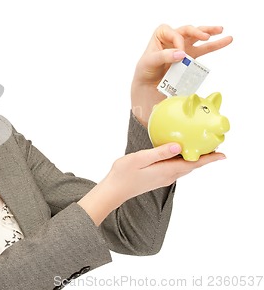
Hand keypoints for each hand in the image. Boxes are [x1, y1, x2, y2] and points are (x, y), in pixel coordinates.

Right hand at [78, 143, 224, 224]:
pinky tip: (179, 154)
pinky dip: (182, 161)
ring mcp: (163, 178)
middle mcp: (168, 176)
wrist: (114, 190)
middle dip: (204, 157)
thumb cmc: (123, 174)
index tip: (223, 155)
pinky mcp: (157, 178)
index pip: (193, 164)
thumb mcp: (140, 159)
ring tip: (201, 149)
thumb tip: (178, 146)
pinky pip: (175, 168)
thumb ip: (159, 153)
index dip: (208, 159)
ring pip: (184, 168)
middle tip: (215, 147)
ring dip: (194, 159)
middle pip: (191, 166)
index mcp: (166, 170)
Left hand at [131, 24, 232, 125]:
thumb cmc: (145, 71)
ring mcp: (182, 48)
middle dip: (197, 32)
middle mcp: (172, 39)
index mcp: (160, 36)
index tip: (179, 54)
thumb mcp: (149, 62)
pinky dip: (215, 45)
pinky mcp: (189, 58)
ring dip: (210, 33)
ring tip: (221, 31)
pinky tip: (227, 40)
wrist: (147, 86)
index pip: (172, 32)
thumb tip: (182, 53)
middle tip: (206, 37)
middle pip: (187, 30)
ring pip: (197, 37)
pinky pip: (204, 49)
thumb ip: (163, 56)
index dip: (177, 41)